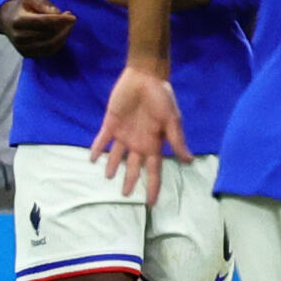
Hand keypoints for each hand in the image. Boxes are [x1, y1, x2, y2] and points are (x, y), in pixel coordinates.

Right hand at [0, 0, 75, 55]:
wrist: (6, 20)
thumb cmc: (22, 7)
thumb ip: (44, 4)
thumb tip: (58, 13)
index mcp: (18, 21)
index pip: (44, 22)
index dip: (61, 20)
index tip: (72, 17)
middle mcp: (18, 36)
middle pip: (49, 34)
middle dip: (64, 27)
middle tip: (71, 20)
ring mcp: (22, 47)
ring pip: (51, 45)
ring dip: (64, 36)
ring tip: (68, 26)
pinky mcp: (27, 54)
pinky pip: (49, 51)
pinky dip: (59, 43)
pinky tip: (62, 34)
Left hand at [91, 62, 187, 205]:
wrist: (145, 77)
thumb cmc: (162, 98)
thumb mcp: (173, 120)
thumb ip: (177, 140)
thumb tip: (188, 161)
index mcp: (154, 143)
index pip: (154, 170)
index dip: (153, 186)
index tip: (152, 203)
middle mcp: (139, 142)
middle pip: (134, 166)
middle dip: (131, 181)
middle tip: (125, 196)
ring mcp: (124, 133)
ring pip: (116, 156)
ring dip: (112, 166)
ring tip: (107, 177)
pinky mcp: (111, 124)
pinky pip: (102, 139)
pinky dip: (97, 148)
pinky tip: (92, 158)